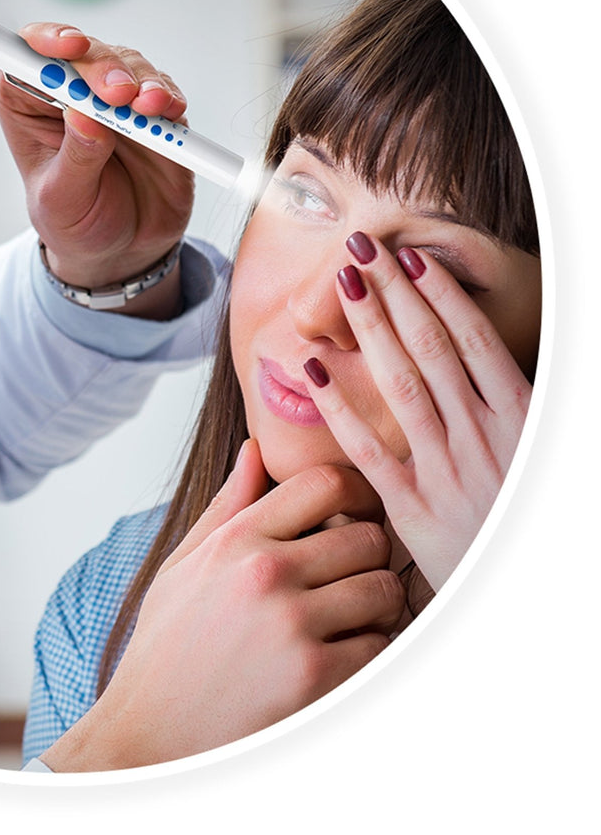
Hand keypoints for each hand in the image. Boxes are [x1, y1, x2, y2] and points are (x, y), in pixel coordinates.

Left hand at [0, 23, 193, 318]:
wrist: (122, 252)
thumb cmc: (76, 224)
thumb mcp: (64, 202)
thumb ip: (75, 159)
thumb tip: (84, 115)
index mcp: (30, 106)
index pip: (26, 57)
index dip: (45, 40)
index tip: (69, 47)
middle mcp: (71, 93)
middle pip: (84, 53)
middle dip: (103, 66)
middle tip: (118, 95)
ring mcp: (116, 99)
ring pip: (128, 64)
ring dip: (141, 80)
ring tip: (148, 106)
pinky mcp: (155, 113)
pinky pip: (164, 91)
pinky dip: (168, 96)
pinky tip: (169, 110)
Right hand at [42, 440, 403, 769]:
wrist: (150, 730)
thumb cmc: (166, 645)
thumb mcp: (183, 564)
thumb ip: (228, 505)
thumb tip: (255, 450)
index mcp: (237, 539)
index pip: (324, 484)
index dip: (355, 493)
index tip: (356, 515)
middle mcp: (266, 572)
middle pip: (366, 536)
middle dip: (368, 556)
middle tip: (351, 577)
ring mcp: (292, 624)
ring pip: (382, 590)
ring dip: (377, 606)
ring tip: (351, 618)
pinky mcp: (314, 677)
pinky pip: (379, 646)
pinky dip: (370, 651)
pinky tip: (341, 657)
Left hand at [303, 233, 533, 591]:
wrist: (531, 605)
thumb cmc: (533, 522)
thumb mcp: (541, 456)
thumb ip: (513, 406)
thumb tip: (489, 355)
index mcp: (521, 422)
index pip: (472, 341)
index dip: (439, 295)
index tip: (409, 257)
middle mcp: (484, 439)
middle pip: (431, 349)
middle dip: (394, 293)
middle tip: (361, 248)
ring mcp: (447, 473)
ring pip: (401, 385)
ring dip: (369, 328)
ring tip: (341, 282)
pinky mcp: (413, 511)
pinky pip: (367, 450)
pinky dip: (338, 406)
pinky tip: (311, 367)